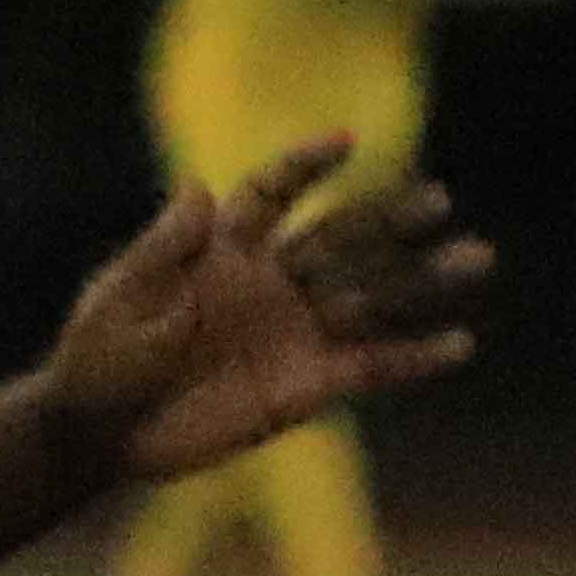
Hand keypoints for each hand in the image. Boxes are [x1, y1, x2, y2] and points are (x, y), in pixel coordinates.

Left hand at [41, 142, 493, 484]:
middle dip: (388, 219)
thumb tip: (195, 185)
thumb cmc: (99, 358)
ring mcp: (292, 332)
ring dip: (422, 278)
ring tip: (477, 256)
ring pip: (370, 296)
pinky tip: (459, 345)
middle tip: (438, 200)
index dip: (305, 166)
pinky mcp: (303, 387)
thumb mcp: (121, 297)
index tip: (344, 141)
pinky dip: (413, 357)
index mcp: (223, 249)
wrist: (97, 434)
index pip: (274, 194)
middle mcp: (270, 282)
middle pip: (340, 239)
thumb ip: (165, 246)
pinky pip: (370, 366)